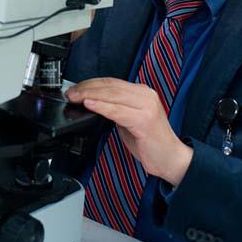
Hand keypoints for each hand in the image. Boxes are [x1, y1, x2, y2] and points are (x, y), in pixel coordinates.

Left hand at [66, 77, 193, 185]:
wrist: (171, 158)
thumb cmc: (150, 142)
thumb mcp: (130, 120)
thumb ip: (116, 109)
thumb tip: (92, 104)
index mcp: (142, 93)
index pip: (112, 82)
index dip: (91, 83)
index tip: (75, 88)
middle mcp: (146, 96)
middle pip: (110, 86)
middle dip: (87, 88)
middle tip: (70, 93)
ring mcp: (146, 107)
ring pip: (113, 95)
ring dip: (90, 95)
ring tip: (76, 97)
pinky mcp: (144, 120)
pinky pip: (118, 111)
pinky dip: (102, 107)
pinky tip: (90, 105)